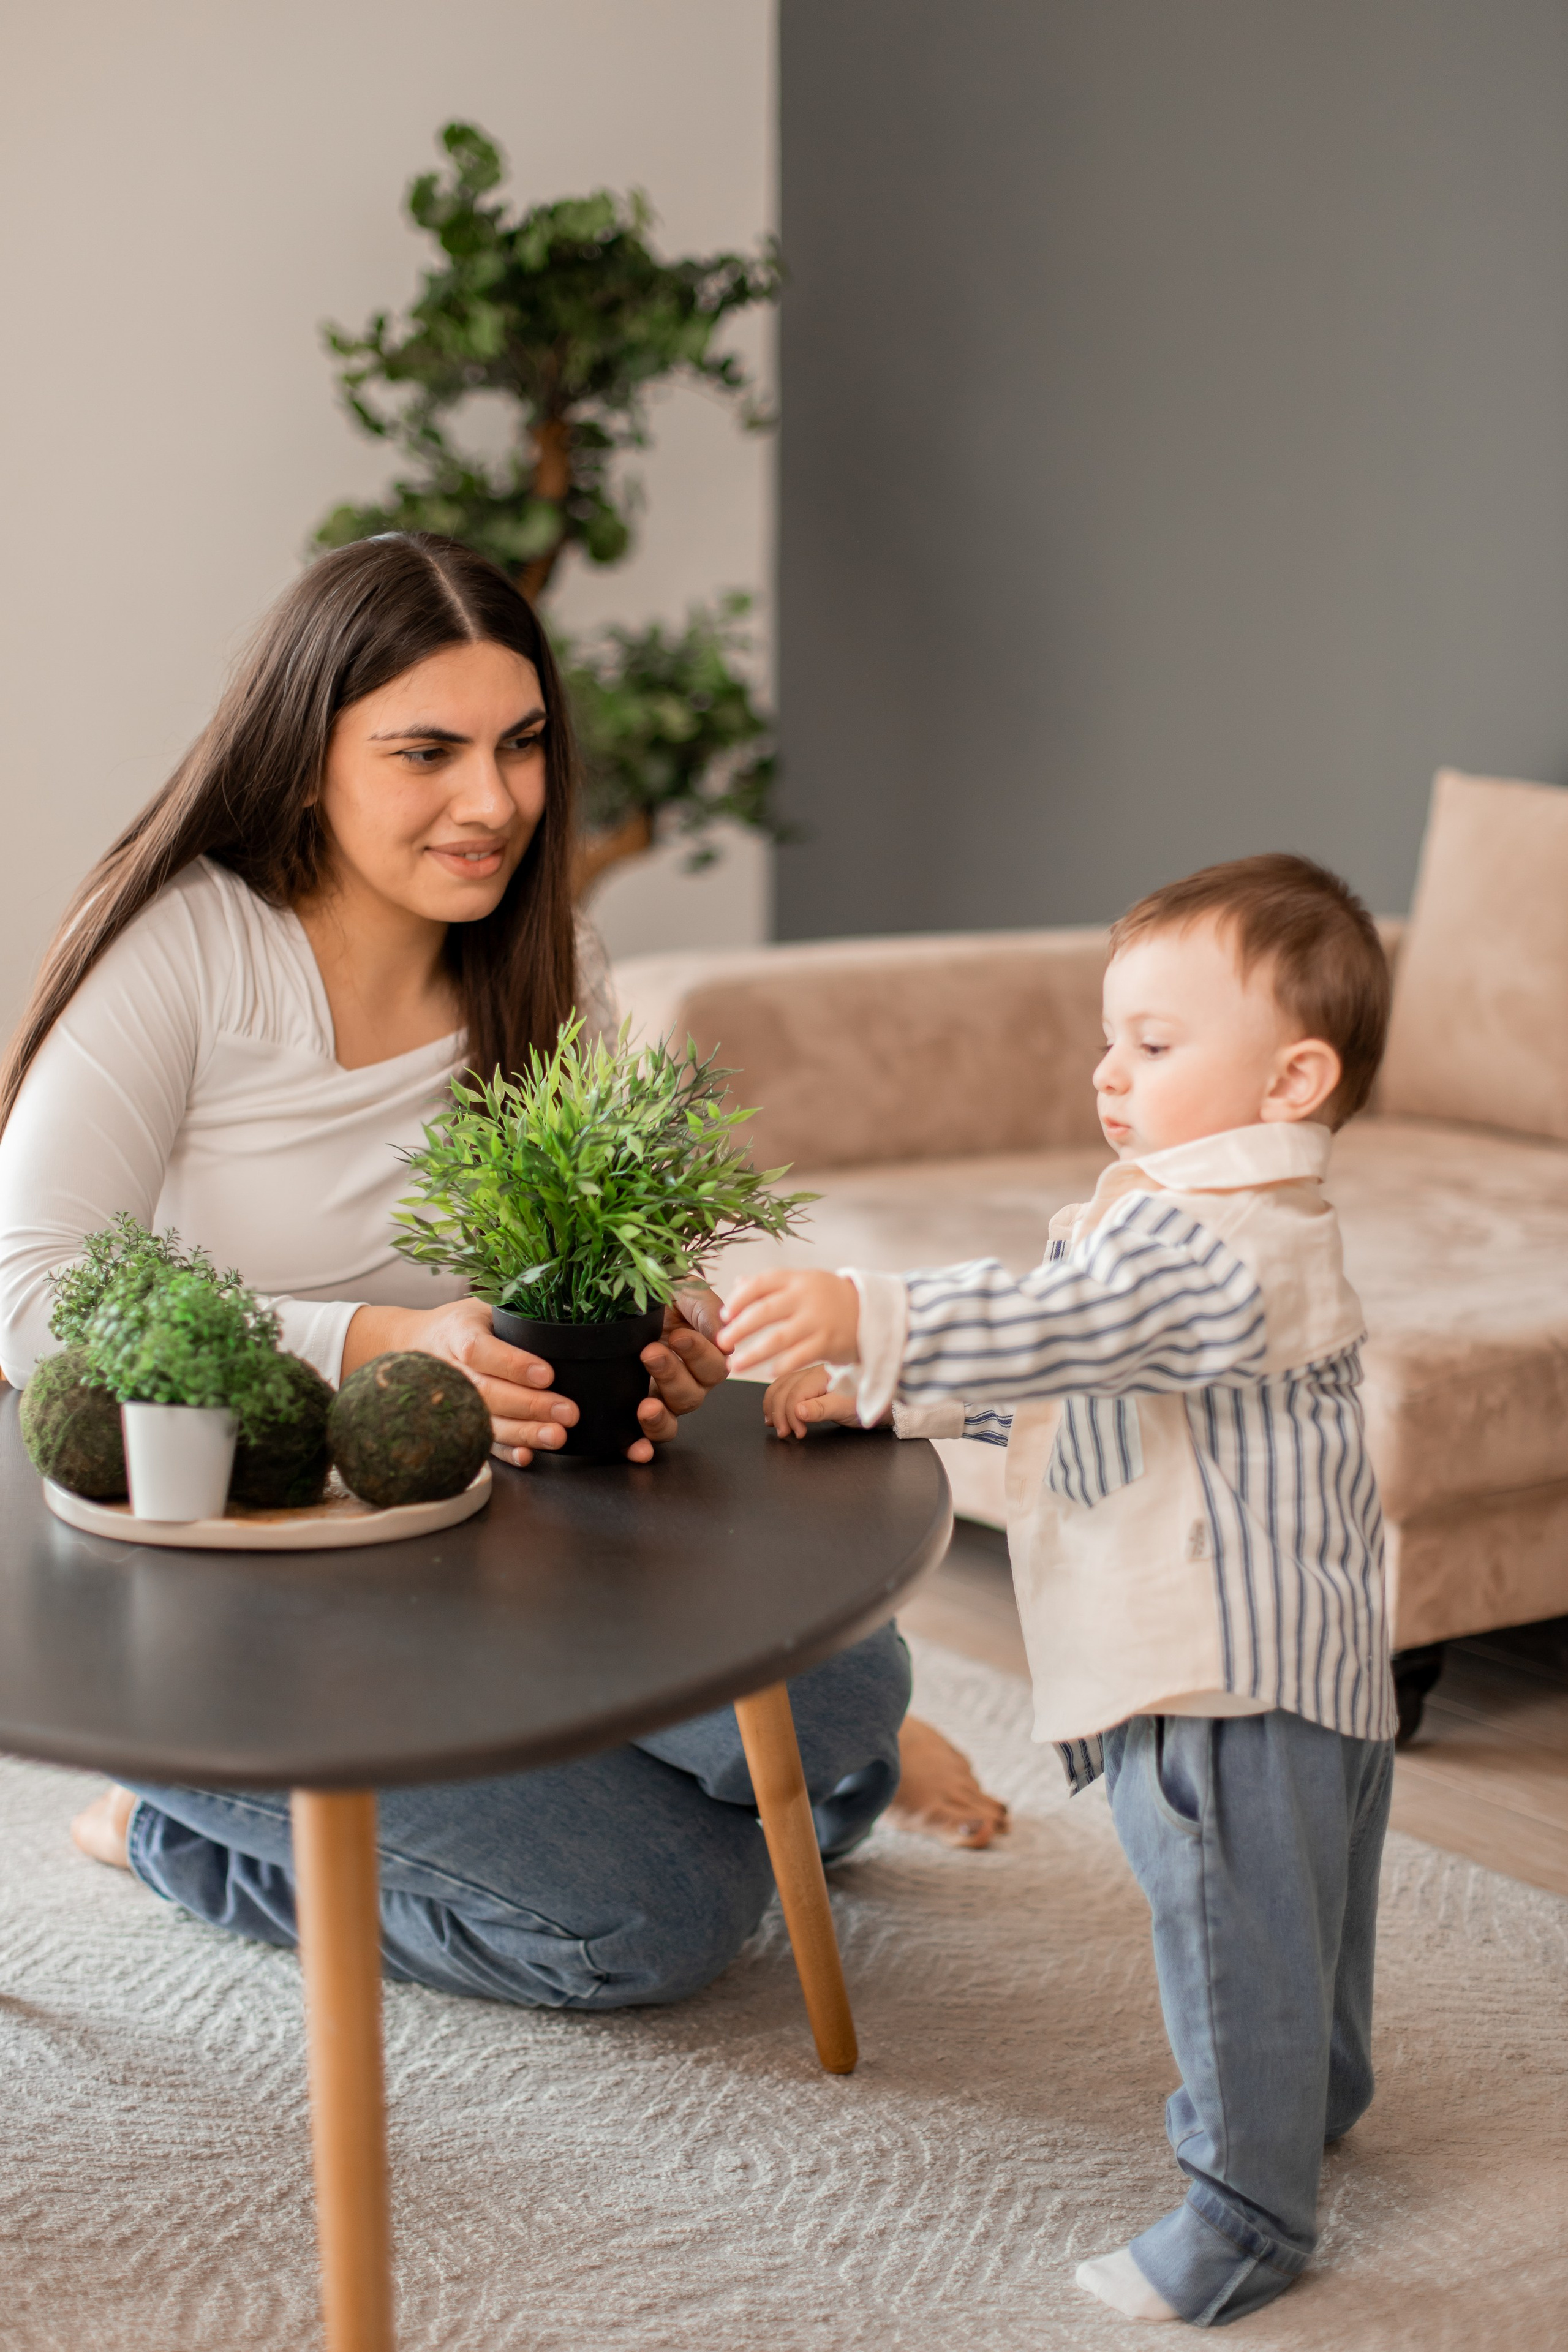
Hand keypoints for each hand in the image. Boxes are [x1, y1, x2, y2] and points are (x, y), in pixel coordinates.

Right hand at [342, 1298, 580, 1468]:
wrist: (413, 1343)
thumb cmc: (463, 1322)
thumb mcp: (483, 1304)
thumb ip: (514, 1310)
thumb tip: (564, 1315)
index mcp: (455, 1332)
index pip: (479, 1350)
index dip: (512, 1365)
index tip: (547, 1374)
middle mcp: (447, 1369)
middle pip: (485, 1393)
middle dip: (529, 1405)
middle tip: (568, 1412)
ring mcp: (448, 1401)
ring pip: (484, 1422)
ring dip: (522, 1433)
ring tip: (557, 1436)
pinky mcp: (454, 1423)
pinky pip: (478, 1442)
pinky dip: (503, 1452)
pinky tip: (526, 1456)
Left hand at [630, 1286, 729, 1456]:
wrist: (619, 1293)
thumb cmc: (659, 1289)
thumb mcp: (687, 1290)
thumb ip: (709, 1312)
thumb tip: (727, 1344)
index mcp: (704, 1356)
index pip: (713, 1367)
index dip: (699, 1355)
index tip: (680, 1335)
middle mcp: (685, 1382)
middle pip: (692, 1396)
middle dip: (673, 1375)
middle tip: (651, 1352)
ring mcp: (659, 1398)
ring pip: (670, 1420)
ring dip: (659, 1416)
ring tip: (645, 1404)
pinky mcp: (632, 1411)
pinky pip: (641, 1437)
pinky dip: (639, 1446)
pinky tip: (637, 1450)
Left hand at [720, 1268, 860, 1378]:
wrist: (874, 1312)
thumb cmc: (831, 1298)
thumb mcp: (805, 1282)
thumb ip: (772, 1284)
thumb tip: (738, 1284)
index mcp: (798, 1279)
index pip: (761, 1283)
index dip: (739, 1299)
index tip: (723, 1315)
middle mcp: (807, 1297)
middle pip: (765, 1311)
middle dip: (739, 1329)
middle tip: (721, 1343)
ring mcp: (818, 1320)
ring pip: (778, 1338)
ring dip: (753, 1354)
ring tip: (734, 1366)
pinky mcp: (829, 1342)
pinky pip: (800, 1356)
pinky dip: (783, 1364)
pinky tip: (769, 1372)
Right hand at [763, 1362, 863, 1438]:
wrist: (880, 1403)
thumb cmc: (864, 1404)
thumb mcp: (845, 1408)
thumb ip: (821, 1409)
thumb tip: (796, 1410)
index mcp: (822, 1375)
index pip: (794, 1394)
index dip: (790, 1415)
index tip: (798, 1433)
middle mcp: (813, 1372)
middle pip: (783, 1388)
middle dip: (778, 1412)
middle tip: (784, 1432)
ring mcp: (810, 1377)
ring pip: (780, 1387)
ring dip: (773, 1406)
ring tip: (775, 1424)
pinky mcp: (810, 1385)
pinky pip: (786, 1389)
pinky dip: (778, 1401)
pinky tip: (776, 1412)